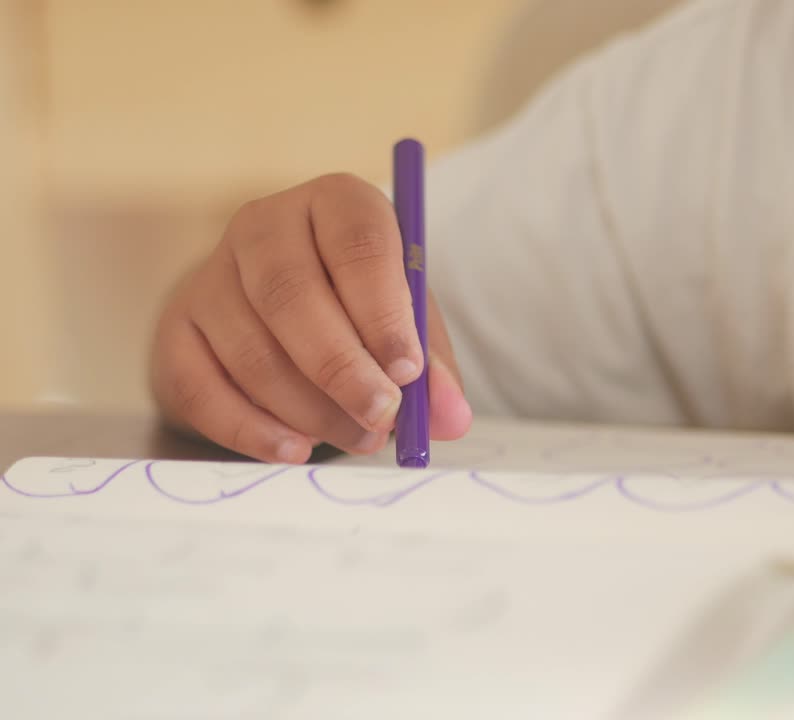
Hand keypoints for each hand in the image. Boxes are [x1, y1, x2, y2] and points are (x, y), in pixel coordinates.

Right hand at [150, 173, 471, 463]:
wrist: (279, 314)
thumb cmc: (359, 309)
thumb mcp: (407, 323)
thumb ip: (432, 368)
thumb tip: (450, 418)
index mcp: (335, 203)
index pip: (358, 243)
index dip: (383, 311)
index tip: (407, 371)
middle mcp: (264, 225)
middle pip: (293, 294)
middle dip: (342, 368)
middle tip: (381, 417)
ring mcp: (210, 275)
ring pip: (252, 349)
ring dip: (310, 408)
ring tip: (358, 437)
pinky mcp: (177, 330)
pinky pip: (201, 387)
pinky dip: (251, 428)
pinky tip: (295, 449)